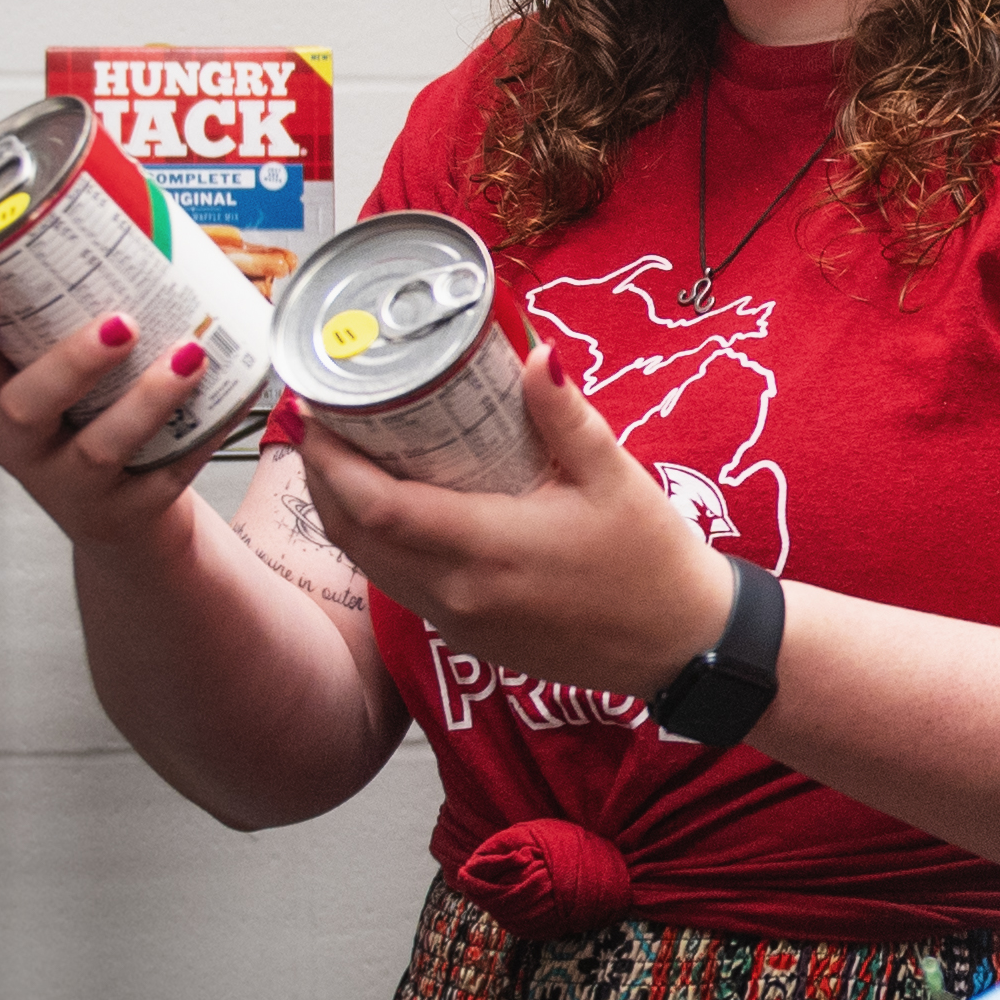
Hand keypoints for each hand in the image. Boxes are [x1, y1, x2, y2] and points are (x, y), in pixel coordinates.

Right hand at [0, 286, 236, 555]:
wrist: (126, 521)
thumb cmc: (91, 423)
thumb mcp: (65, 374)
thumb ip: (78, 311)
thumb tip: (132, 205)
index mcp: (2, 396)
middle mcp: (28, 442)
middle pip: (27, 407)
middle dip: (71, 362)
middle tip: (118, 324)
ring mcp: (74, 483)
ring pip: (100, 447)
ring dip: (147, 399)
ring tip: (188, 356)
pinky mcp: (128, 511)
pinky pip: (165, 475)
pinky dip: (201, 435)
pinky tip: (227, 399)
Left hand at [294, 366, 740, 701]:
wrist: (680, 646)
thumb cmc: (652, 561)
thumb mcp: (614, 476)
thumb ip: (565, 415)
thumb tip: (536, 352)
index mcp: (487, 549)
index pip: (376, 507)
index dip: (331, 461)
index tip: (319, 412)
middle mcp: (458, 593)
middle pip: (353, 537)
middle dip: (323, 478)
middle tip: (324, 422)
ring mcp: (459, 621)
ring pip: (370, 567)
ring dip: (344, 513)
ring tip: (347, 457)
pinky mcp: (468, 638)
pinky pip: (401, 586)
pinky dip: (379, 544)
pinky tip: (395, 506)